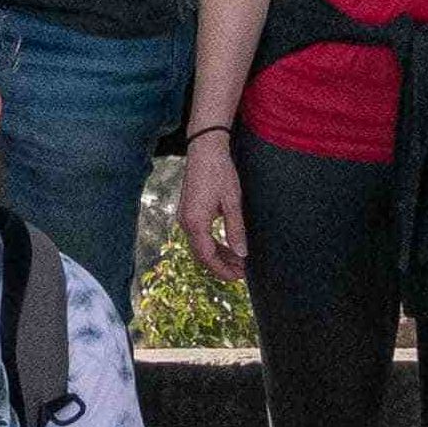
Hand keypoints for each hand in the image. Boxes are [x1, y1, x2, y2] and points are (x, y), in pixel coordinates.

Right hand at [177, 140, 246, 281]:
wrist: (204, 149)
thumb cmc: (219, 172)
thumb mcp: (232, 202)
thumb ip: (236, 229)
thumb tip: (242, 253)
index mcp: (195, 222)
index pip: (207, 257)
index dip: (223, 270)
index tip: (239, 277)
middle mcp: (186, 222)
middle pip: (202, 255)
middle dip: (222, 266)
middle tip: (242, 273)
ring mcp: (185, 217)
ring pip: (201, 246)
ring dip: (218, 255)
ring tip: (238, 261)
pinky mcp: (189, 211)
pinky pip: (200, 235)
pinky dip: (213, 244)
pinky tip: (228, 245)